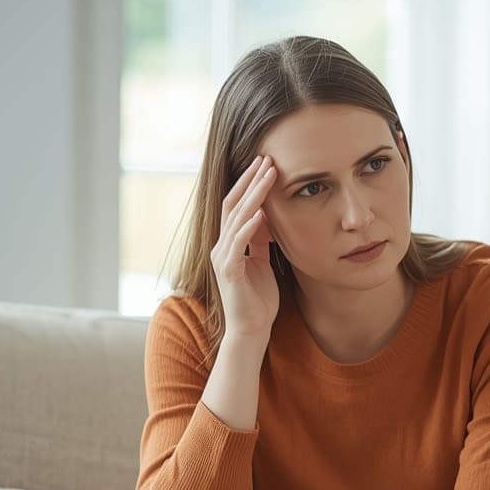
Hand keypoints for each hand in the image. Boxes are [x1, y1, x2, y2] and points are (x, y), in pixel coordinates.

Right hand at [211, 155, 279, 341]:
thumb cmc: (258, 300)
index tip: (266, 164)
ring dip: (254, 196)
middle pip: (233, 205)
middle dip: (250, 180)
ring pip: (236, 219)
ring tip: (268, 176)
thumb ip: (261, 241)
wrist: (251, 330)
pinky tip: (261, 213)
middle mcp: (221, 247)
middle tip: (266, 159)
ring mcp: (222, 258)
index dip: (250, 184)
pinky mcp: (228, 272)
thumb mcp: (262, 263)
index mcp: (228, 244)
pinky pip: (238, 244)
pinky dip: (249, 227)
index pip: (236, 206)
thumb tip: (267, 217)